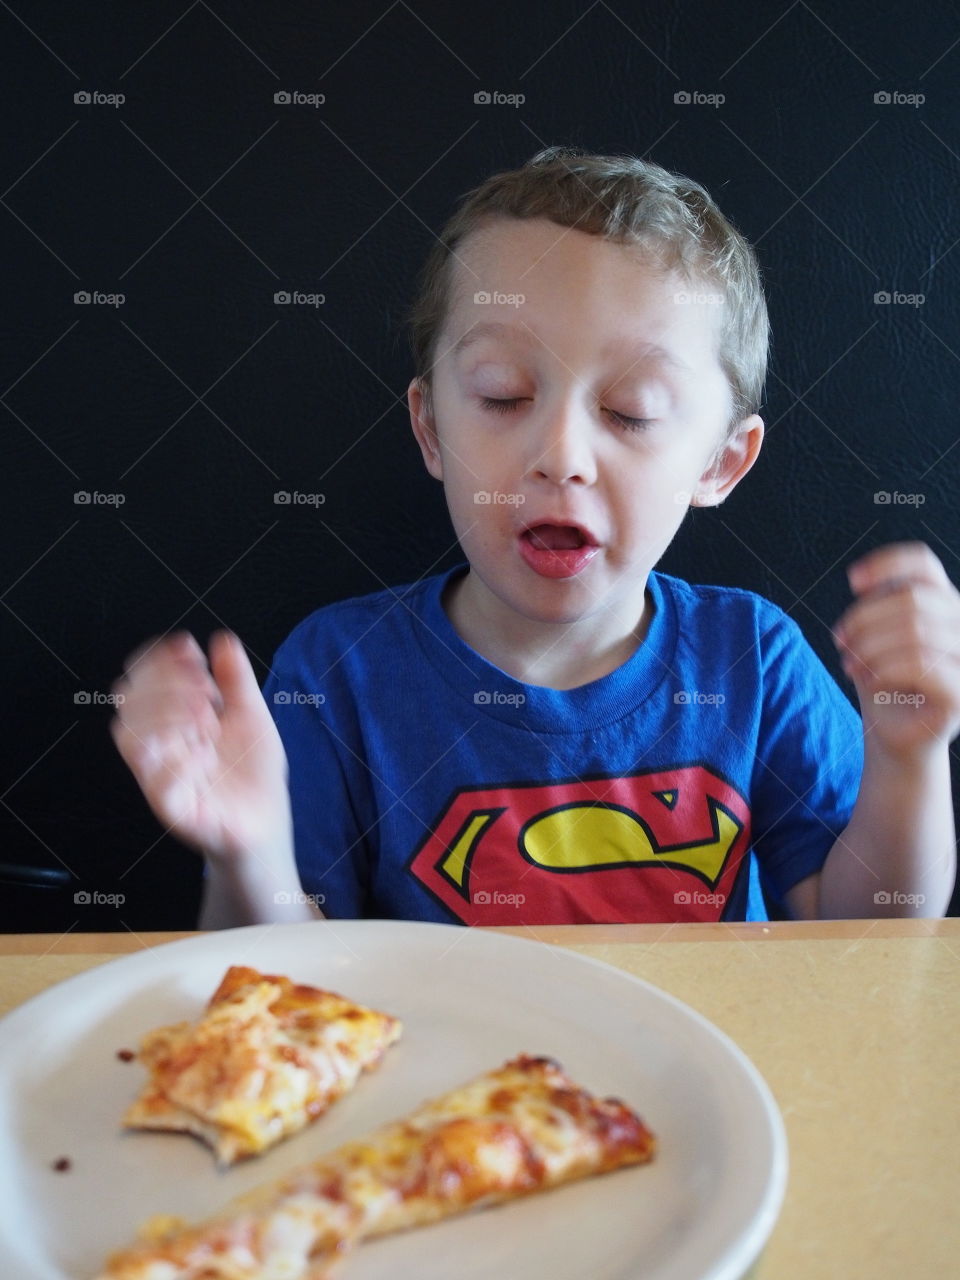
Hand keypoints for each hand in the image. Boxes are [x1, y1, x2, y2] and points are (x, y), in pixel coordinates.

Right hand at [110, 631, 290, 862]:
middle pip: (128, 700)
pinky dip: (182, 762)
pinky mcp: (175, 810)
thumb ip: (236, 679)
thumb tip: (221, 640)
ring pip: (133, 737)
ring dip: (169, 718)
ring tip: (208, 724)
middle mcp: (161, 745)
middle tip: (207, 693)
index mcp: (174, 719)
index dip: (158, 659)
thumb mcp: (252, 715)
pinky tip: (207, 757)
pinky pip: (158, 783)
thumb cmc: (253, 771)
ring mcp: (162, 776)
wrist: (268, 822)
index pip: (141, 679)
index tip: (189, 650)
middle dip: (165, 684)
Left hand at [832, 542, 959, 756]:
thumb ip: (879, 605)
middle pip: (912, 598)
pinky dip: (883, 670)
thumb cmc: (884, 682)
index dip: (887, 564)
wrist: (894, 736)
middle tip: (840, 641)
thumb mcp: (877, 636)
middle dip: (865, 618)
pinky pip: (920, 665)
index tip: (853, 580)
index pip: (924, 565)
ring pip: (915, 630)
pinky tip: (868, 681)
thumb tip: (863, 580)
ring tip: (849, 664)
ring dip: (869, 647)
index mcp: (945, 605)